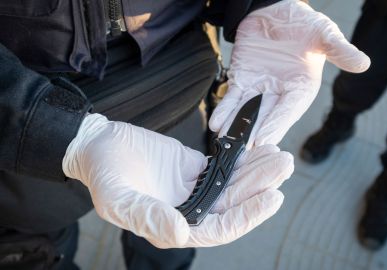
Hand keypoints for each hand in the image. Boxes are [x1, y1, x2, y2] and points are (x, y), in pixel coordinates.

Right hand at [63, 113, 293, 247]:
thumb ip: (147, 216)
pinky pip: (224, 166)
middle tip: (284, 165)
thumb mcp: (118, 197)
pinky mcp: (196, 169)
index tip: (272, 197)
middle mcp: (190, 212)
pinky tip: (258, 148)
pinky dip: (241, 159)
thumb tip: (181, 234)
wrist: (99, 145)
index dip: (248, 216)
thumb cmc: (104, 173)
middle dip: (261, 186)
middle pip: (235, 203)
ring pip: (234, 184)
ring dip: (257, 171)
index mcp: (174, 226)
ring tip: (279, 155)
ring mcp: (195, 190)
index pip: (221, 228)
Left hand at [209, 0, 369, 146]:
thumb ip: (339, 51)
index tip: (264, 141)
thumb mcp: (324, 34)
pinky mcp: (242, 79)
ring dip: (236, 128)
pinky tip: (216, 124)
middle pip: (266, 117)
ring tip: (225, 143)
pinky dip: (224, 110)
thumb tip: (364, 64)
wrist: (275, 8)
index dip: (276, 124)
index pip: (289, 109)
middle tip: (241, 153)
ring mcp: (260, 88)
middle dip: (253, 134)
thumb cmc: (303, 23)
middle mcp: (281, 94)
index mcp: (302, 89)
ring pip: (246, 112)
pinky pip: (232, 97)